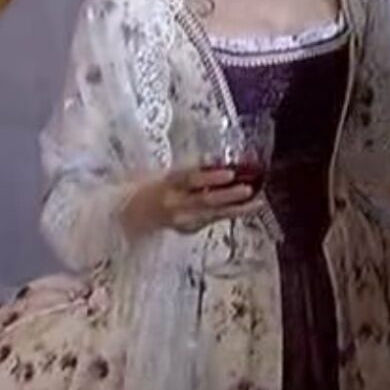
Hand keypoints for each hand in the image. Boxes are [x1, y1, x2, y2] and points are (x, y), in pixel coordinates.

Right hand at [122, 167, 256, 236]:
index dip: (210, 176)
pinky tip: (248, 208)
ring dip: (237, 209)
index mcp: (168, 183)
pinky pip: (212, 220)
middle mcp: (175, 203)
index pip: (190, 179)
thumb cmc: (154, 187)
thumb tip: (220, 160)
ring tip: (258, 203)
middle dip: (229, 196)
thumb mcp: (167, 173)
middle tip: (249, 190)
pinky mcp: (188, 229)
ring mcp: (182, 219)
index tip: (230, 173)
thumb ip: (192, 169)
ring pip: (213, 214)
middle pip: (205, 200)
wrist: (132, 214)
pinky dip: (230, 214)